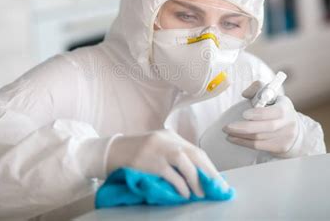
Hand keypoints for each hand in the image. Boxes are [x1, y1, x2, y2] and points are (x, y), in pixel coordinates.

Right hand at [105, 129, 227, 198]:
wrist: (111, 152)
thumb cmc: (136, 154)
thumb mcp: (157, 148)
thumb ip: (173, 156)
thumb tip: (197, 176)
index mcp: (170, 135)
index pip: (196, 150)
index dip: (209, 167)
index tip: (217, 181)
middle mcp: (166, 139)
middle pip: (195, 154)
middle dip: (209, 172)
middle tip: (217, 188)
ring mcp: (158, 149)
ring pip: (185, 161)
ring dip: (196, 179)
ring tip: (201, 193)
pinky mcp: (150, 161)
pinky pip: (171, 174)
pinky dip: (181, 185)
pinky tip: (184, 194)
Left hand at [223, 80, 300, 155]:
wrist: (294, 129)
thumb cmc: (276, 108)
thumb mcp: (271, 96)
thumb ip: (257, 89)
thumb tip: (244, 93)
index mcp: (285, 107)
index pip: (276, 111)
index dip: (260, 114)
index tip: (244, 114)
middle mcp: (287, 123)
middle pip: (266, 127)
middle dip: (244, 128)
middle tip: (227, 127)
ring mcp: (285, 137)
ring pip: (260, 138)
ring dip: (241, 136)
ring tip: (227, 132)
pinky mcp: (280, 147)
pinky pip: (259, 146)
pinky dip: (244, 143)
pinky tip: (234, 139)